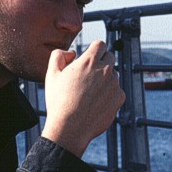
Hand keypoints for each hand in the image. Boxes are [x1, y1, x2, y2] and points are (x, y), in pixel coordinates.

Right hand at [41, 41, 124, 156]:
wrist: (70, 128)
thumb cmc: (59, 101)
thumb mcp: (51, 75)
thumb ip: (58, 56)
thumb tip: (71, 52)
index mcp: (89, 61)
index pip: (100, 44)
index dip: (95, 49)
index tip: (91, 56)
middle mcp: (106, 70)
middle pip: (110, 58)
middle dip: (101, 63)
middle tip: (89, 75)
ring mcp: (115, 84)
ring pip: (113, 75)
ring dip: (105, 79)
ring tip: (90, 93)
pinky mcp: (120, 97)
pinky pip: (117, 91)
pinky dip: (109, 94)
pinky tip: (96, 103)